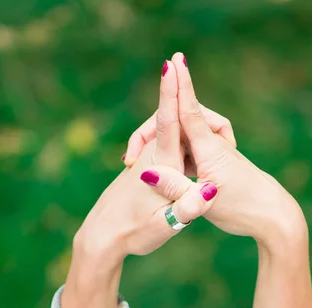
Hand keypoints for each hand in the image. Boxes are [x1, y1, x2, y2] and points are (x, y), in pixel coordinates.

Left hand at [70, 60, 218, 282]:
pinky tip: (183, 164)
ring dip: (180, 126)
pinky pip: (161, 145)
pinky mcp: (140, 169)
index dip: (172, 92)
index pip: (167, 120)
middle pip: (168, 118)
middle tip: (203, 116)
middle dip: (181, 105)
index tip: (173, 63)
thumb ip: (187, 207)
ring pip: (165, 131)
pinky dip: (174, 142)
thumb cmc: (133, 233)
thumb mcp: (165, 225)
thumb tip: (210, 190)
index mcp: (160, 164)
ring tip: (194, 148)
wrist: (102, 240)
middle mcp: (150, 157)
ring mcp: (143, 161)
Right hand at [125, 53, 306, 255]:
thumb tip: (147, 174)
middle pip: (177, 121)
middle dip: (151, 130)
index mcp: (210, 149)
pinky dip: (172, 154)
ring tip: (138, 162)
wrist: (270, 216)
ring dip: (160, 142)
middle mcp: (213, 144)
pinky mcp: (214, 162)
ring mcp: (214, 151)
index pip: (190, 111)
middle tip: (130, 157)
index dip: (180, 86)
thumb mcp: (204, 203)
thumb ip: (175, 186)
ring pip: (181, 134)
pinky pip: (187, 148)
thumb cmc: (240, 209)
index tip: (174, 61)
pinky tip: (163, 170)